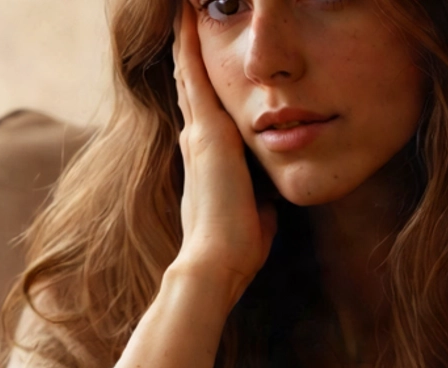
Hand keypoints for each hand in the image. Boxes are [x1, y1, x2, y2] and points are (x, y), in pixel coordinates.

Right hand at [172, 0, 277, 304]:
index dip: (200, 86)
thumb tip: (266, 201)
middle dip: (187, 53)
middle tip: (182, 20)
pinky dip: (188, 44)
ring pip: (188, 73)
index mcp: (208, 161)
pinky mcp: (206, 131)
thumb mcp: (254, 215)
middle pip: (190, 86)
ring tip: (181, 11)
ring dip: (184, 41)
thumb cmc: (237, 248)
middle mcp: (197, 141)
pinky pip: (193, 73)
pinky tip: (185, 16)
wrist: (216, 261)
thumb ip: (256, 201)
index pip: (203, 113)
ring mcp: (198, 134)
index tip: (202, 62)